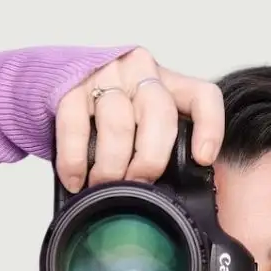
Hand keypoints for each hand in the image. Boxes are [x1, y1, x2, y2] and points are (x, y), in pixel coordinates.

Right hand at [54, 47, 225, 191]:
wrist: (61, 86)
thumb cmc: (111, 117)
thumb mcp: (145, 123)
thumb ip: (162, 147)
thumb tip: (172, 197)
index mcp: (169, 84)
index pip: (202, 96)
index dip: (208, 127)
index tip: (203, 158)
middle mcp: (141, 72)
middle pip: (158, 114)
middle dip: (149, 160)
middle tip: (137, 185)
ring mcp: (106, 76)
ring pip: (118, 124)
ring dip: (110, 166)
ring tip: (103, 187)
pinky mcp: (71, 87)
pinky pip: (75, 126)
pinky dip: (75, 160)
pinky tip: (76, 180)